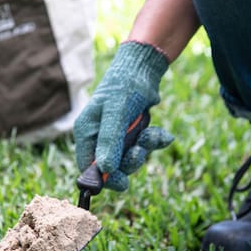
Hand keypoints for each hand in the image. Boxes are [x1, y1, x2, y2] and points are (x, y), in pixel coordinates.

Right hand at [73, 41, 173, 190]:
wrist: (143, 68)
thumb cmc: (125, 86)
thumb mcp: (116, 113)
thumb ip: (110, 140)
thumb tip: (105, 169)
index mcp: (87, 132)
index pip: (88, 167)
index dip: (103, 178)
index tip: (122, 182)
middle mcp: (99, 136)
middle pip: (112, 166)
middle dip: (130, 161)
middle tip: (140, 152)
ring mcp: (116, 135)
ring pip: (131, 157)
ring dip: (145, 148)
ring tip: (152, 134)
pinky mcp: (132, 132)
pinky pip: (144, 146)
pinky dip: (155, 141)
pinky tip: (163, 135)